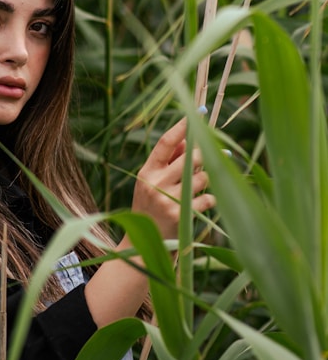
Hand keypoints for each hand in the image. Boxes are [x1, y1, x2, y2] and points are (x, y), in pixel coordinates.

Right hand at [131, 117, 214, 239]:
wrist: (144, 245)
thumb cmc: (151, 209)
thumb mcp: (152, 184)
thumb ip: (169, 162)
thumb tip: (192, 140)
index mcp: (146, 172)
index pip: (164, 143)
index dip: (181, 128)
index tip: (196, 114)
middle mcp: (155, 183)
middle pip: (190, 157)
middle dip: (205, 155)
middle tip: (216, 155)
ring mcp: (167, 200)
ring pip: (202, 177)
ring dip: (208, 179)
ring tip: (202, 186)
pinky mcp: (179, 215)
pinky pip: (206, 198)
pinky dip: (210, 198)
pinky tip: (204, 203)